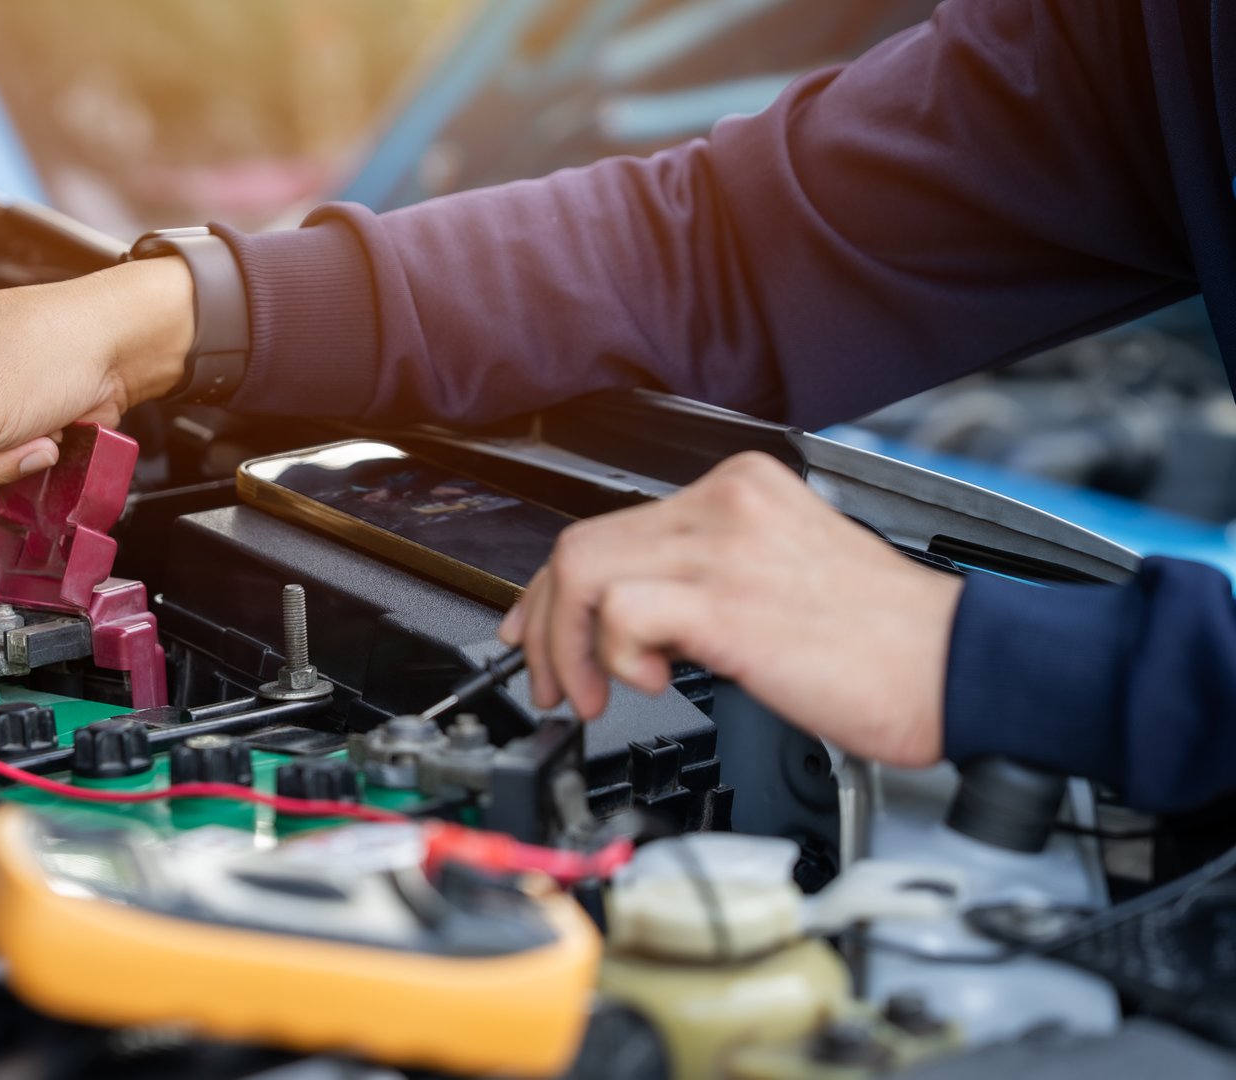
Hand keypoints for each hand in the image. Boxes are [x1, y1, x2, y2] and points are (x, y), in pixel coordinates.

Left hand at [497, 452, 963, 766]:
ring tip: (592, 694)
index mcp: (741, 489)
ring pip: (581, 571)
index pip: (610, 524)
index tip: (536, 628)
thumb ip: (706, 580)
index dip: (554, 585)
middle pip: (581, 543)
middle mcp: (727, 502)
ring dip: (566, 647)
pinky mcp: (727, 600)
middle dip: (544, 622)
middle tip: (551, 681)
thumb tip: (628, 624)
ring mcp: (725, 546)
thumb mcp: (780, 579)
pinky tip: (646, 684)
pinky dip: (611, 656)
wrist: (960, 667)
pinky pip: (619, 612)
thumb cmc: (886, 643)